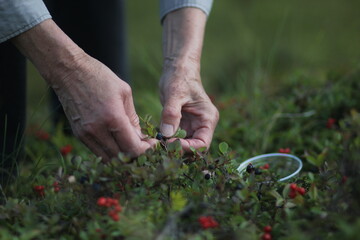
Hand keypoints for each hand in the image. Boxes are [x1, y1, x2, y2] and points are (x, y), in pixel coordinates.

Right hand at [12, 19, 156, 159]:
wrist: (69, 71)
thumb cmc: (99, 77)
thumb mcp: (124, 92)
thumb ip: (133, 117)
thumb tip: (139, 136)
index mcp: (113, 118)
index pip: (132, 148)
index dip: (146, 150)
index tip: (153, 144)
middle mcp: (98, 130)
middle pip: (122, 157)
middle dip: (137, 154)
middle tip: (145, 146)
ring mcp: (86, 134)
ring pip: (109, 158)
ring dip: (123, 156)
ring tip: (132, 145)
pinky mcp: (79, 134)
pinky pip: (98, 152)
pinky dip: (110, 152)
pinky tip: (118, 142)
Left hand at [159, 8, 217, 151]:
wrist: (177, 69)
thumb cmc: (180, 78)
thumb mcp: (175, 94)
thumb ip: (171, 114)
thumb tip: (167, 135)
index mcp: (208, 119)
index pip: (202, 144)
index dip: (187, 148)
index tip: (170, 144)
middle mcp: (202, 125)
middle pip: (194, 149)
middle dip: (179, 151)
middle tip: (161, 148)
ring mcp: (192, 127)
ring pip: (184, 146)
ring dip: (172, 148)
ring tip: (157, 145)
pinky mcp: (182, 125)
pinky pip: (176, 139)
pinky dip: (167, 141)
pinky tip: (156, 140)